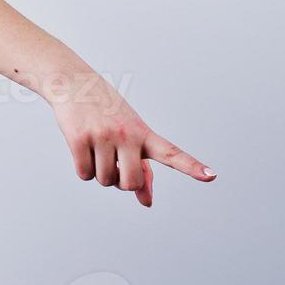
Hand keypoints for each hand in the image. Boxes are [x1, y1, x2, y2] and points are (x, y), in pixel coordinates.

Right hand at [48, 71, 215, 206]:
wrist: (73, 82)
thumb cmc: (106, 112)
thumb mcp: (129, 134)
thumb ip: (142, 168)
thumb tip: (147, 202)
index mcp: (143, 133)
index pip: (171, 153)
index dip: (191, 166)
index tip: (211, 175)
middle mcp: (126, 134)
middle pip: (131, 183)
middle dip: (121, 181)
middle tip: (113, 161)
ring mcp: (103, 135)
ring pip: (105, 181)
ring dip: (99, 172)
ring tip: (96, 146)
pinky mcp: (79, 138)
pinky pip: (84, 174)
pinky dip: (83, 168)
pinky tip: (82, 147)